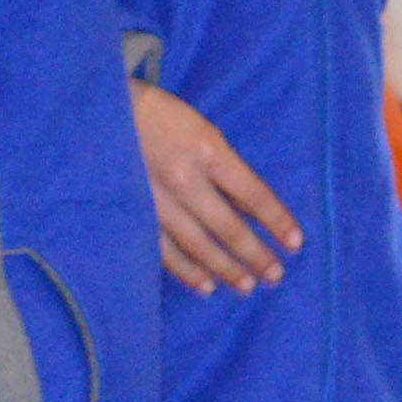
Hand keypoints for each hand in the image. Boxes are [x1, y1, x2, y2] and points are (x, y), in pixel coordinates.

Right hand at [132, 82, 301, 296]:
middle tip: (275, 277)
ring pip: (197, 245)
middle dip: (254, 254)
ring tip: (246, 287)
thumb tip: (252, 210)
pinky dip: (186, 272)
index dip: (276, 221)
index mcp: (209, 152)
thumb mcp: (205, 133)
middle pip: (227, 227)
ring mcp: (157, 202)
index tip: (295, 243)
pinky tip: (204, 286)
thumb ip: (227, 170)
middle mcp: (185, 180)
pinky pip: (164, 251)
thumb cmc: (166, 119)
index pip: (253, 195)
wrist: (106, 114)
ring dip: (225, 269)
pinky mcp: (134, 215)